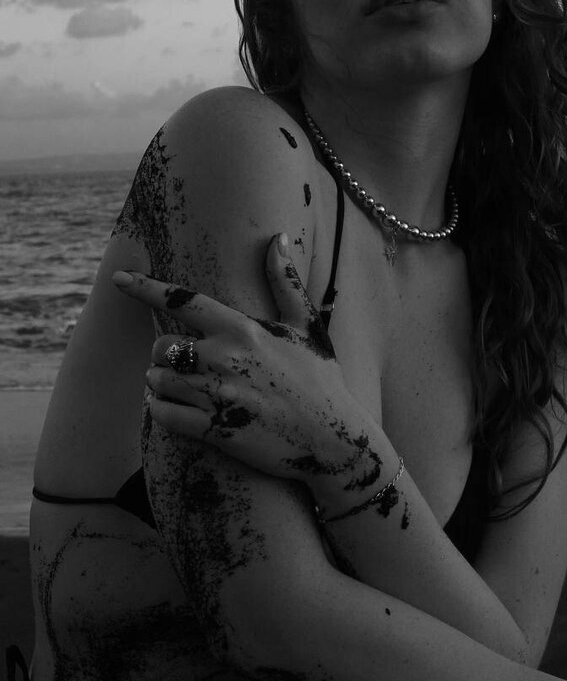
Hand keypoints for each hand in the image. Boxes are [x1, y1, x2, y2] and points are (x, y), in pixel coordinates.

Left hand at [112, 234, 393, 512]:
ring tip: (180, 386)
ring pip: (158, 381)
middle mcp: (225, 360)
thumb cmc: (321, 381)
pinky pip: (163, 415)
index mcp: (242, 330)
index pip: (183, 300)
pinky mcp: (215, 431)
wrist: (334, 442)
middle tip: (185, 362)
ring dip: (162, 383)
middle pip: (162, 346)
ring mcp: (218, 397)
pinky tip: (175, 408)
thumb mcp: (307, 327)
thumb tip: (277, 238)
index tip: (118, 278)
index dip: (145, 287)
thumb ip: (285, 281)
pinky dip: (161, 409)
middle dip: (166, 353)